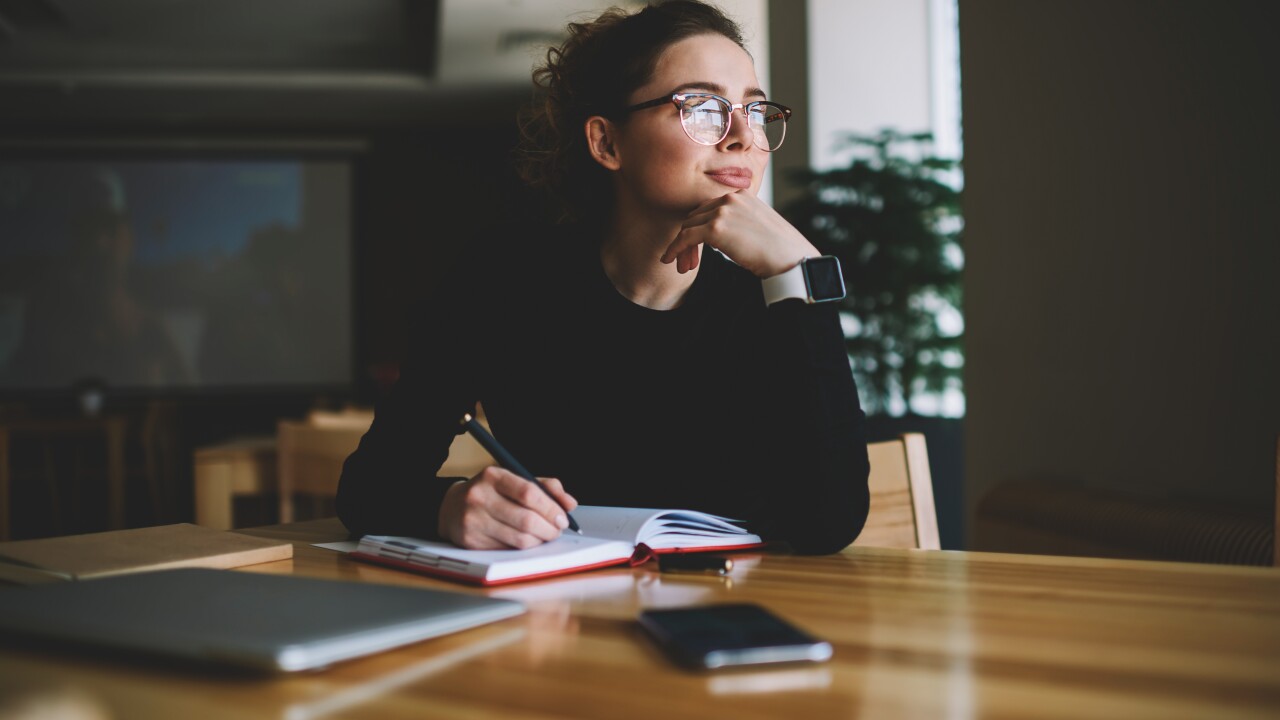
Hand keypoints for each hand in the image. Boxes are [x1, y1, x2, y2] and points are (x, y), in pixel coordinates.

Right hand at [438, 467, 578, 549]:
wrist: (451, 507)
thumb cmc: (492, 493)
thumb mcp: (515, 480)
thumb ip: (546, 488)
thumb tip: (570, 504)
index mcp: (493, 476)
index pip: (529, 492)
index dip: (551, 508)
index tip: (563, 517)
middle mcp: (479, 497)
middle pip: (526, 519)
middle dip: (549, 529)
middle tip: (557, 531)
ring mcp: (473, 520)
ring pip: (519, 539)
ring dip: (539, 541)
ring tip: (544, 535)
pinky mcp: (471, 541)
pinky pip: (508, 550)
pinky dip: (523, 549)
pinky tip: (525, 541)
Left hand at [660, 191, 819, 277]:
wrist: (791, 259)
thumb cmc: (781, 250)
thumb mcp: (758, 226)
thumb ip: (739, 223)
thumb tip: (724, 236)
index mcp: (741, 194)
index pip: (708, 208)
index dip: (699, 228)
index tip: (695, 248)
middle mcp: (730, 197)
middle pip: (695, 216)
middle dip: (688, 237)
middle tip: (686, 260)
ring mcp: (723, 211)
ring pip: (688, 226)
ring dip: (681, 246)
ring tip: (681, 265)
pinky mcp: (716, 228)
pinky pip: (685, 237)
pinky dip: (674, 248)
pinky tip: (669, 260)